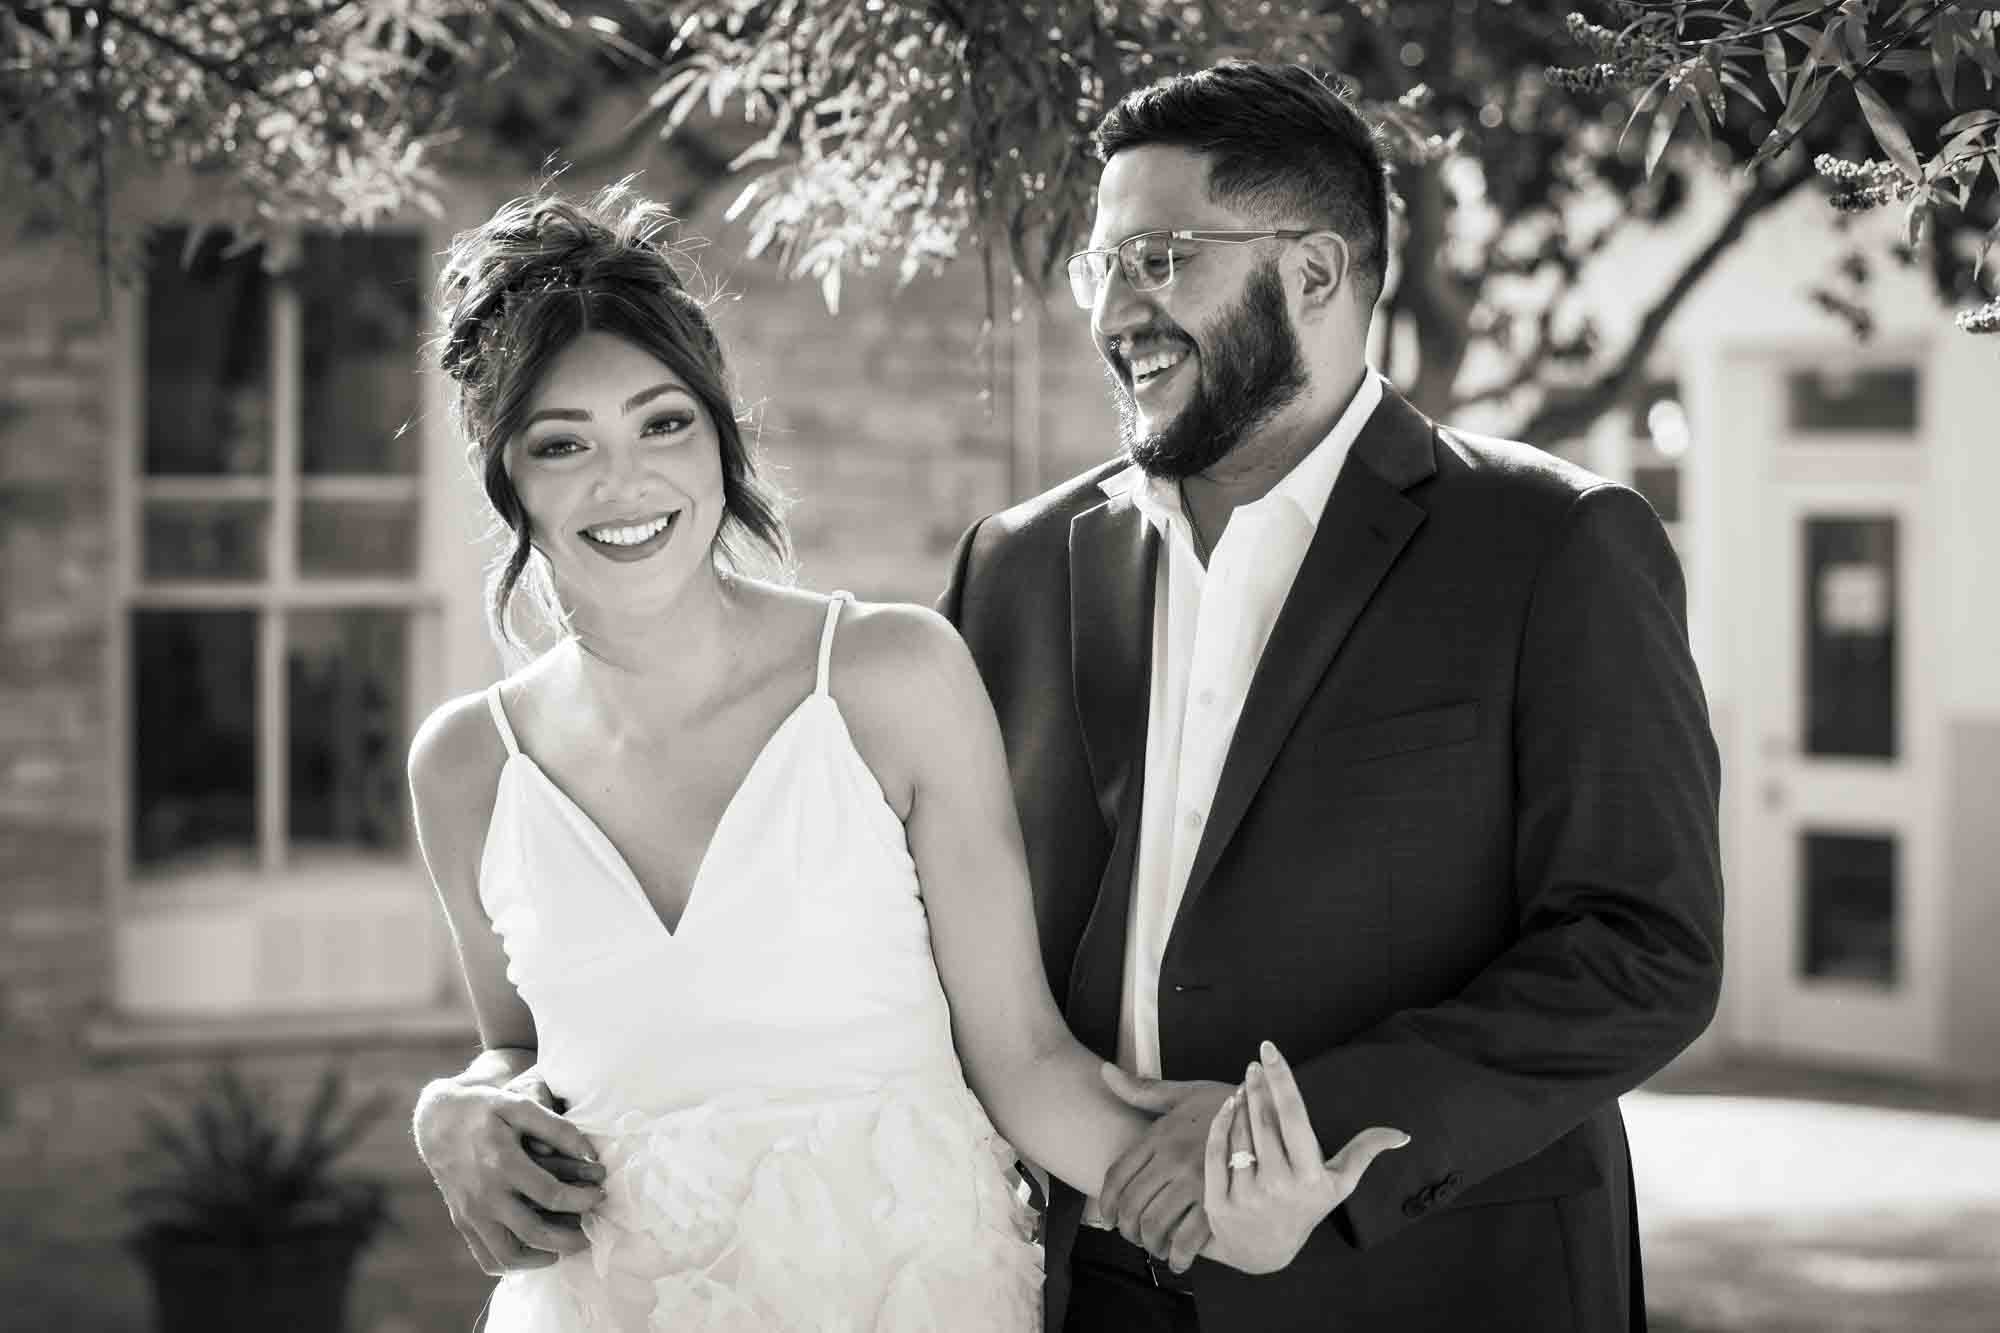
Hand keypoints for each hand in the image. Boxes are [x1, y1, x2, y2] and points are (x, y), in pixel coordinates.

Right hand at [412, 1067, 606, 1275]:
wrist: (438, 1121)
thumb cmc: (486, 1110)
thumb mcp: (520, 1106)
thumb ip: (557, 1128)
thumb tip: (590, 1154)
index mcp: (502, 1163)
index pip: (551, 1194)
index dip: (581, 1199)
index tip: (599, 1196)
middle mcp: (484, 1194)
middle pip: (533, 1233)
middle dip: (570, 1239)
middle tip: (589, 1234)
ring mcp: (470, 1212)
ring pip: (508, 1255)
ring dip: (542, 1259)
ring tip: (564, 1248)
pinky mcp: (463, 1222)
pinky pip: (487, 1257)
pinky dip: (514, 1264)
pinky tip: (535, 1252)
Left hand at [1098, 1064, 1234, 1272]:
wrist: (1270, 1111)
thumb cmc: (1224, 1103)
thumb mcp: (1181, 1094)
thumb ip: (1141, 1090)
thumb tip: (1104, 1072)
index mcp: (1159, 1135)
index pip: (1117, 1176)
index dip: (1106, 1203)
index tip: (1108, 1217)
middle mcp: (1172, 1159)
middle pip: (1131, 1205)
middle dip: (1127, 1229)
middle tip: (1133, 1237)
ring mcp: (1195, 1181)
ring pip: (1154, 1224)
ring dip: (1149, 1244)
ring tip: (1155, 1248)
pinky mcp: (1219, 1200)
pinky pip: (1187, 1238)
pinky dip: (1177, 1254)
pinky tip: (1178, 1258)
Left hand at [1201, 1041, 1408, 1274]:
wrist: (1263, 1250)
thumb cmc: (1306, 1205)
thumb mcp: (1339, 1183)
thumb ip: (1365, 1152)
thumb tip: (1401, 1134)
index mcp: (1310, 1177)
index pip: (1294, 1117)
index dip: (1282, 1080)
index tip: (1269, 1049)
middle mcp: (1278, 1185)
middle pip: (1264, 1121)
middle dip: (1259, 1086)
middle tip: (1256, 1064)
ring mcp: (1247, 1194)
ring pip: (1240, 1133)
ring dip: (1241, 1102)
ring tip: (1246, 1084)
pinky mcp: (1219, 1201)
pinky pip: (1215, 1151)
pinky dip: (1220, 1123)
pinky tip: (1228, 1105)